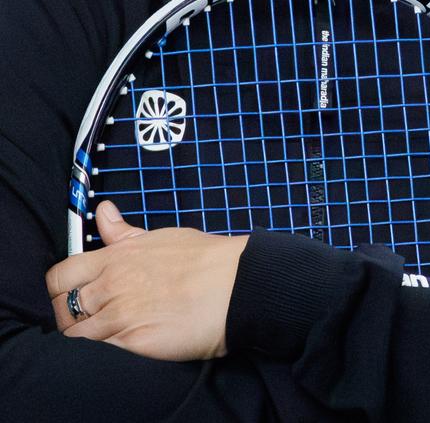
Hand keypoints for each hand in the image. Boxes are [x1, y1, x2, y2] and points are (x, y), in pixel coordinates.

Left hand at [46, 201, 247, 359]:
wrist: (238, 286)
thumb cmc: (205, 259)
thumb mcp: (160, 237)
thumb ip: (123, 233)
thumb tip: (102, 210)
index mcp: (115, 259)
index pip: (58, 275)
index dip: (58, 288)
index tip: (70, 293)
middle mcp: (111, 287)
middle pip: (60, 308)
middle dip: (68, 315)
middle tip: (90, 317)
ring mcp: (120, 317)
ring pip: (76, 335)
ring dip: (86, 335)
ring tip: (110, 332)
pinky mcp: (133, 343)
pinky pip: (101, 352)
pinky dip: (104, 351)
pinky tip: (124, 343)